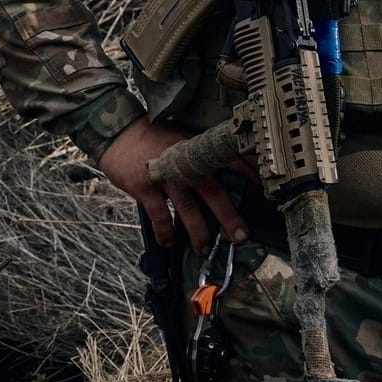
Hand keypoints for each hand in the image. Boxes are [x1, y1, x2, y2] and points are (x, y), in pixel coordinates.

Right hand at [99, 118, 250, 253]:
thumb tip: (220, 174)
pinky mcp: (145, 187)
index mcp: (195, 150)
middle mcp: (183, 164)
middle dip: (228, 216)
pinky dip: (164, 231)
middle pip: (213, 192)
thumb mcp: (180, 138)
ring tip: (202, 248)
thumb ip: (197, 155)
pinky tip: (168, 242)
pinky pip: (159, 215)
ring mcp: (165, 176)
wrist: (118, 133)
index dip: (246, 174)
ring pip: (187, 209)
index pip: (227, 160)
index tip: (263, 190)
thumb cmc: (151, 138)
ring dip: (198, 232)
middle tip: (240, 236)